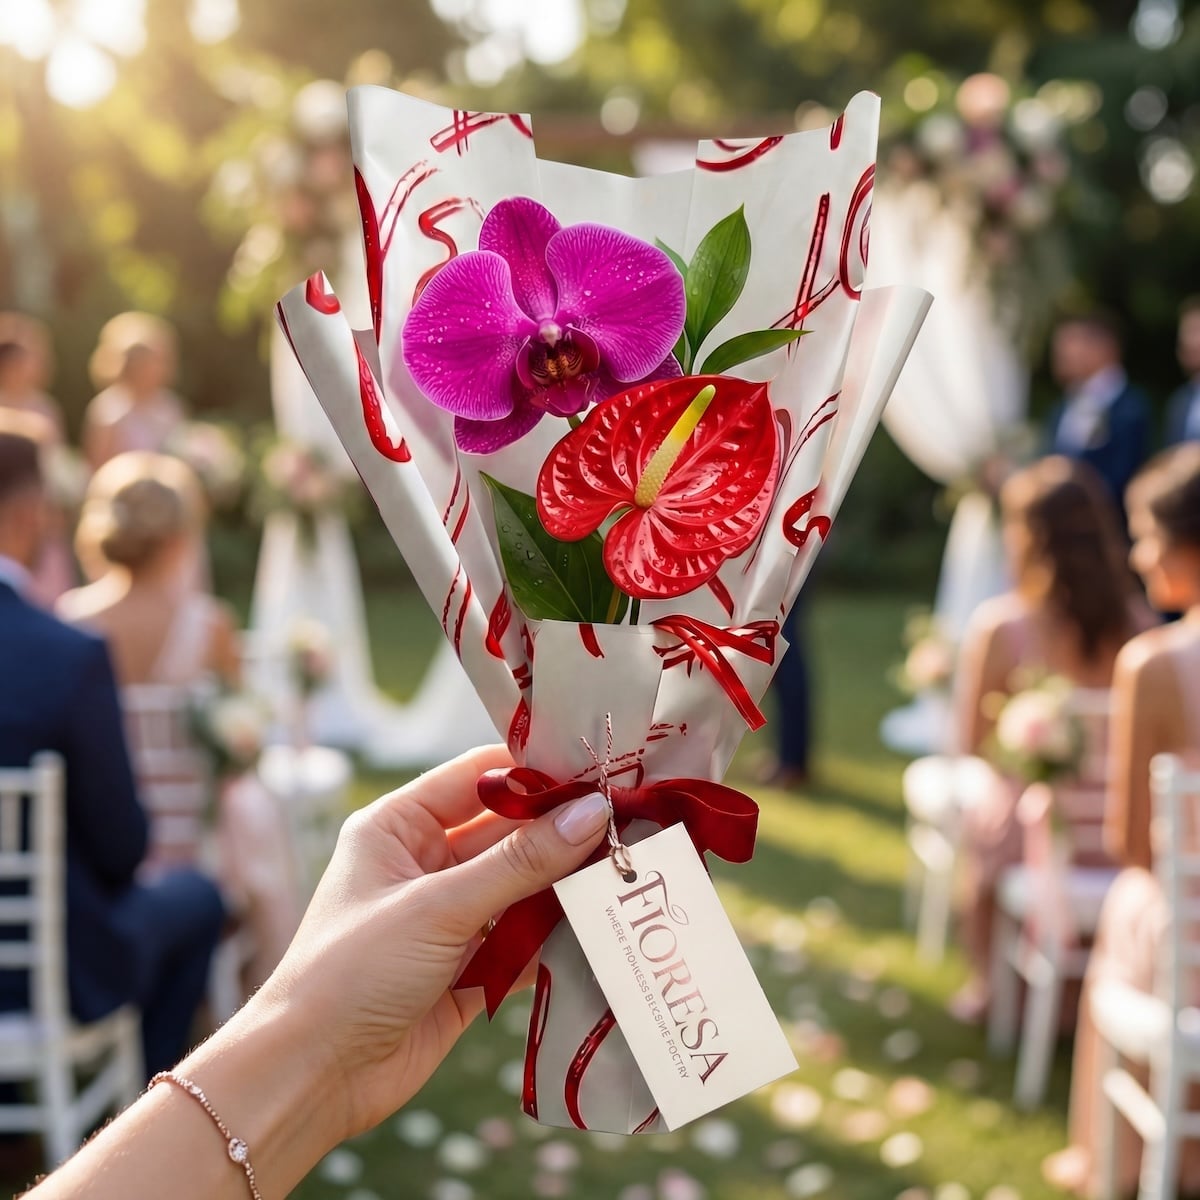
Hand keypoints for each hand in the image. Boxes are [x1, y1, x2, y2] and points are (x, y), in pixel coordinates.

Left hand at [256, 744, 609, 1140]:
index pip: (476, 777)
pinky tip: (601, 930)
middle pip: (507, 834)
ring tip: (626, 875)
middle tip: (627, 826)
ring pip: (521, 888)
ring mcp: (447, 918)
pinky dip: (555, 939)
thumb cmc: (350, 973)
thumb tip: (591, 813)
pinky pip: (522, 941)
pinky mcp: (466, 969)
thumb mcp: (437, 908)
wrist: (309, 1081)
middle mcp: (424, 864)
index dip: (535, 773)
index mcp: (397, 827)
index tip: (598, 770)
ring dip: (565, 888)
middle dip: (561, 834)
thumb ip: (519, 863)